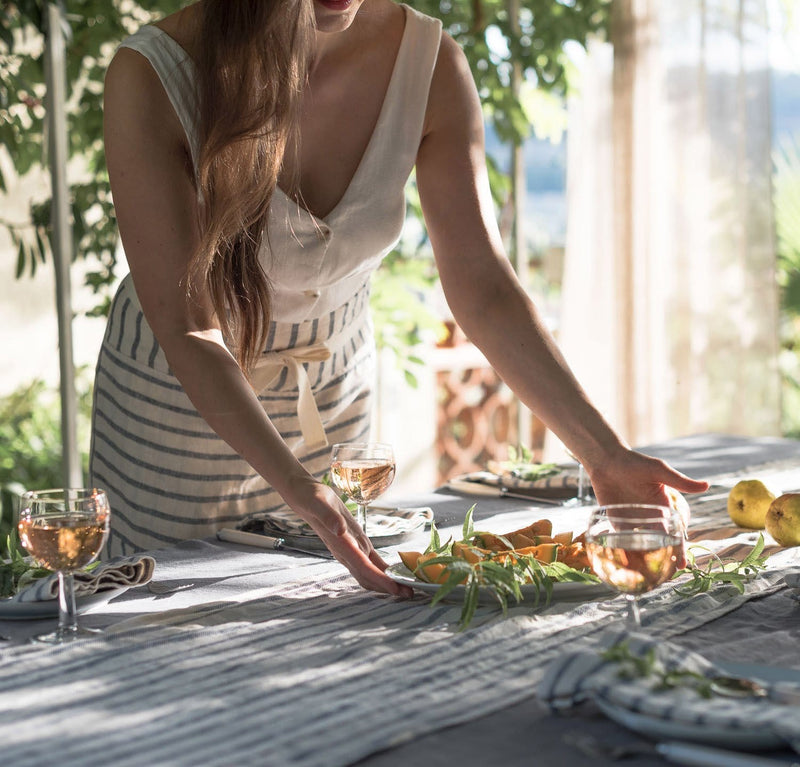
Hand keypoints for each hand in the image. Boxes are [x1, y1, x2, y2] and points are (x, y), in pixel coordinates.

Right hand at [289, 478, 413, 597]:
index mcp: (341, 544)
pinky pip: (368, 562)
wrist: (305, 497)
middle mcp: (346, 551)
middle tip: (410, 594)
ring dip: (385, 583)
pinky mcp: (353, 544)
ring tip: (405, 588)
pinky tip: (392, 573)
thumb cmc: (312, 498)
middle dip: (388, 587)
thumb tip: (340, 530)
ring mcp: (349, 550)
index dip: (380, 580)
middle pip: (368, 576)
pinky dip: (381, 570)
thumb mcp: (319, 503)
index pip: (363, 567)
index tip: (396, 588)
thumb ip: (329, 518)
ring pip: (368, 573)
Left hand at [587, 448, 707, 568]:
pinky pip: (623, 541)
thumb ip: (679, 481)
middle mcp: (651, 517)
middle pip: (660, 543)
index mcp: (664, 507)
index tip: (683, 563)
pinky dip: (626, 553)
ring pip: (643, 545)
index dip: (680, 548)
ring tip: (647, 577)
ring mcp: (634, 521)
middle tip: (667, 576)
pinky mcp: (617, 522)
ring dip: (645, 559)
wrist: (606, 460)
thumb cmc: (634, 462)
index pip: (675, 532)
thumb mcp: (658, 470)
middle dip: (665, 559)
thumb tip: (706, 485)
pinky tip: (627, 566)